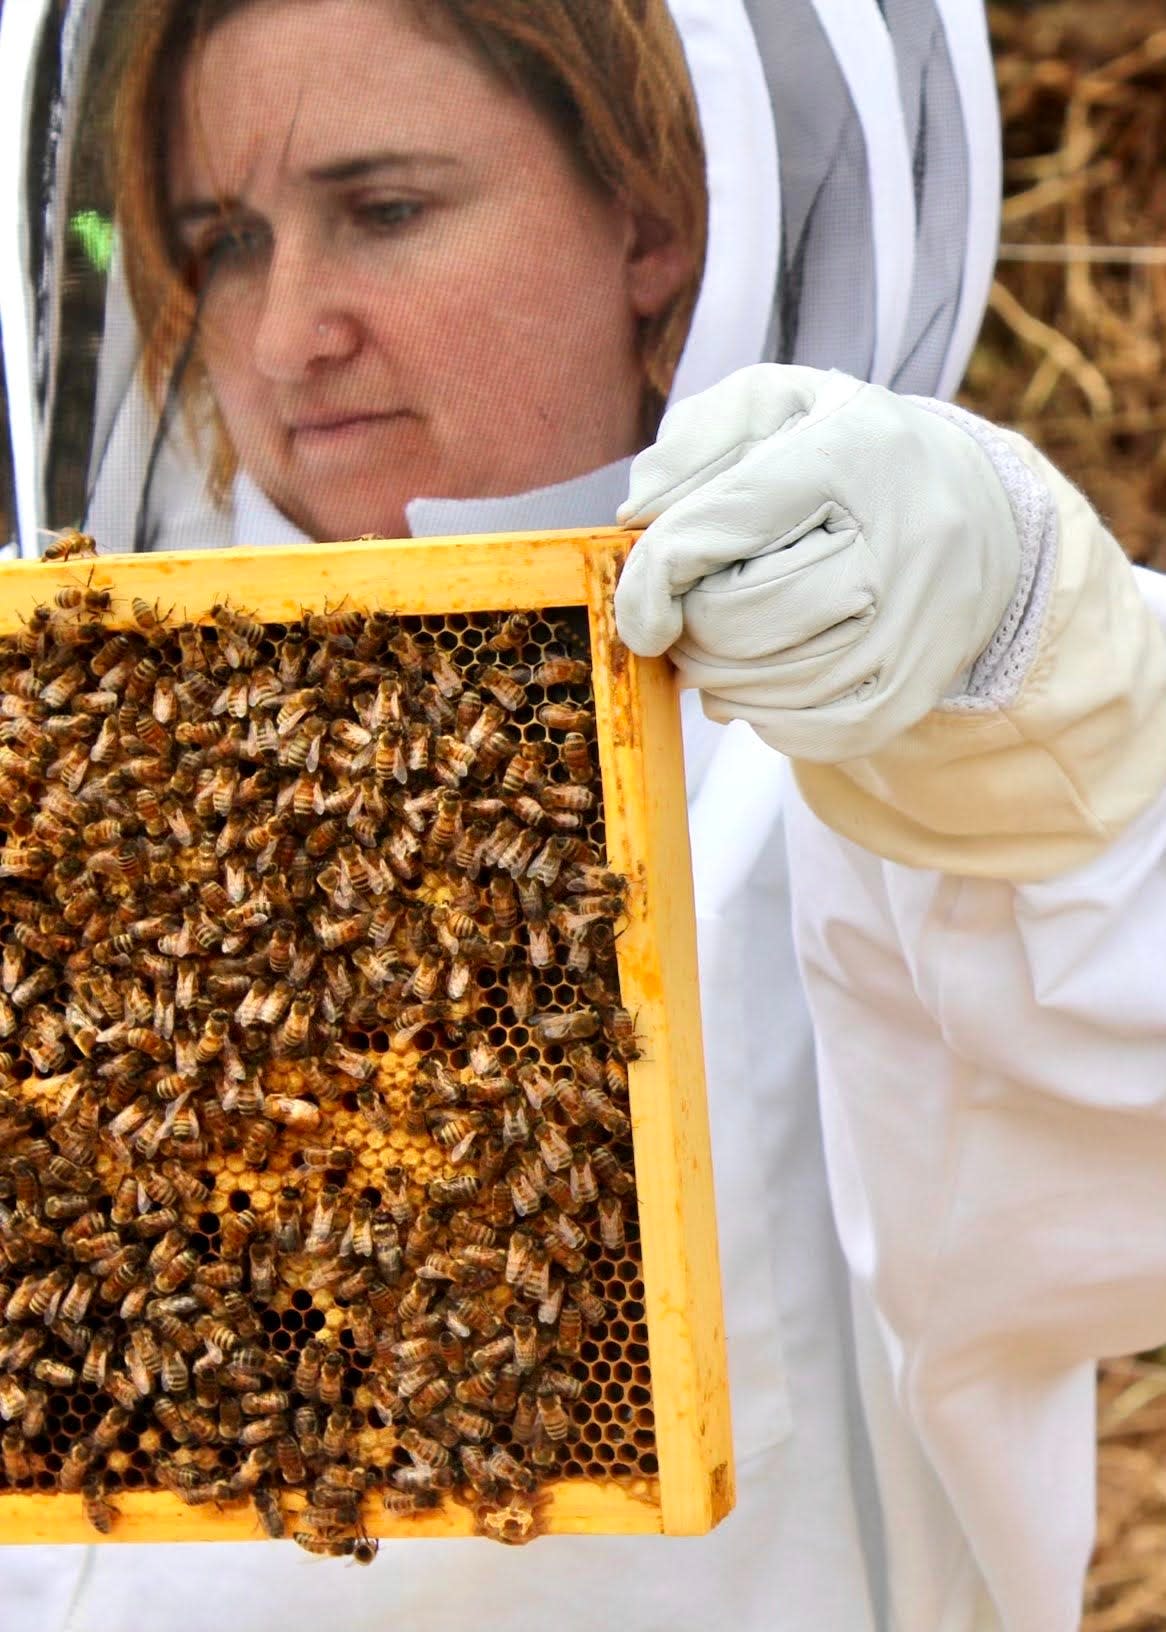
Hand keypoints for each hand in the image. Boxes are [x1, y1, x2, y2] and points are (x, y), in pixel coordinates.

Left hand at [614, 365, 1020, 760]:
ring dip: (714, 677)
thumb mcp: (777, 405)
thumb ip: (696, 441)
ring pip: (763, 684)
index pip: (716, 530)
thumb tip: (634, 517)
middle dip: (688, 626)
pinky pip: (806, 734)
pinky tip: (758, 682)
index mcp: (849, 454)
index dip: (650, 580)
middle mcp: (893, 543)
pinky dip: (761, 717)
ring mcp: (911, 627)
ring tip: (720, 644)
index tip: (639, 607)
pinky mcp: (913, 691)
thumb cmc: (848, 454)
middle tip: (690, 612)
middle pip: (734, 620)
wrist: (980, 515)